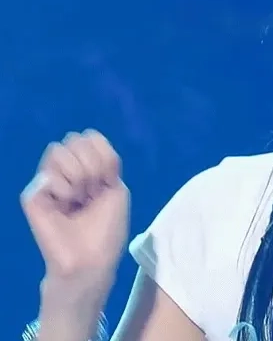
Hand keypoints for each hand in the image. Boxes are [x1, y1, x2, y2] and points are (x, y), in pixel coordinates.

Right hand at [20, 129, 129, 314]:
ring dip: (79, 175)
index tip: (109, 181)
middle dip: (93, 165)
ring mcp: (48, 182)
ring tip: (80, 199)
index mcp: (87, 167)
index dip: (104, 155)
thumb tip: (82, 139)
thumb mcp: (117, 187)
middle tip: (94, 192)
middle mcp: (66, 171)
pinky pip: (48, 174)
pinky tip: (64, 207)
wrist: (92, 258)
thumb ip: (105, 159)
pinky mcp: (32, 195)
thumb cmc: (107, 228)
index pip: (91, 137)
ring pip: (58, 150)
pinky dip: (64, 189)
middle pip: (75, 140)